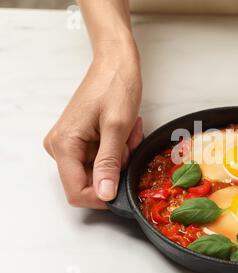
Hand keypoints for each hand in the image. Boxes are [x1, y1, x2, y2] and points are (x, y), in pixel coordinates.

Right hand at [44, 43, 142, 207]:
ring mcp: (71, 144)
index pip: (77, 192)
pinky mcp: (81, 140)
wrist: (116, 63)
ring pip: (101, 170)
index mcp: (64, 145)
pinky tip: (126, 130)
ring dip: (121, 156)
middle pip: (91, 181)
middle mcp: (60, 147)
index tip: (124, 184)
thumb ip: (109, 163)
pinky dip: (119, 149)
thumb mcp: (117, 127)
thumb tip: (104, 195)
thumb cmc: (116, 86)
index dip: (102, 196)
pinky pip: (103, 157)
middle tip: (128, 142)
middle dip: (116, 168)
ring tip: (128, 132)